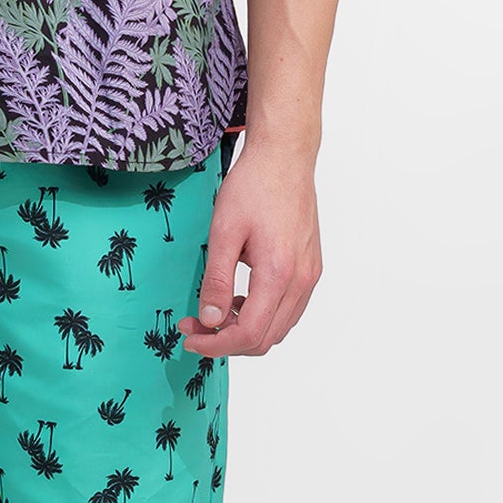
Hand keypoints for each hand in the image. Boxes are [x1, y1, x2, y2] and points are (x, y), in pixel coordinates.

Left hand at [178, 140, 321, 357]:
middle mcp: (301, 279)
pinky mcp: (311, 268)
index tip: (191, 337)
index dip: (216, 344)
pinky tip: (240, 298)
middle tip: (195, 326)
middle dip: (227, 341)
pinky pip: (289, 309)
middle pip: (266, 338)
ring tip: (215, 312)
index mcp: (279, 272)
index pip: (250, 333)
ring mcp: (310, 275)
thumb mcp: (224, 231)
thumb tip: (210, 319)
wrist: (284, 157)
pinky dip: (263, 315)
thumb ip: (217, 280)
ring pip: (280, 328)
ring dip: (246, 330)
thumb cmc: (254, 186)